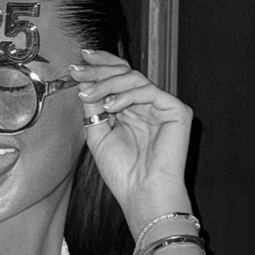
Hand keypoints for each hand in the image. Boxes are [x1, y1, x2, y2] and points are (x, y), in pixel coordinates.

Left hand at [71, 49, 193, 233]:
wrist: (142, 194)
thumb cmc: (123, 172)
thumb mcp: (98, 133)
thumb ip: (93, 106)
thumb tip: (84, 80)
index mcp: (132, 109)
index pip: (118, 78)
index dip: (101, 66)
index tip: (78, 60)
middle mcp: (149, 105)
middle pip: (126, 73)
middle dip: (99, 69)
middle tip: (77, 68)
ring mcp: (164, 106)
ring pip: (134, 79)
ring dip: (106, 83)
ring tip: (87, 94)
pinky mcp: (177, 111)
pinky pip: (149, 92)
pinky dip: (126, 95)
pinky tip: (110, 106)